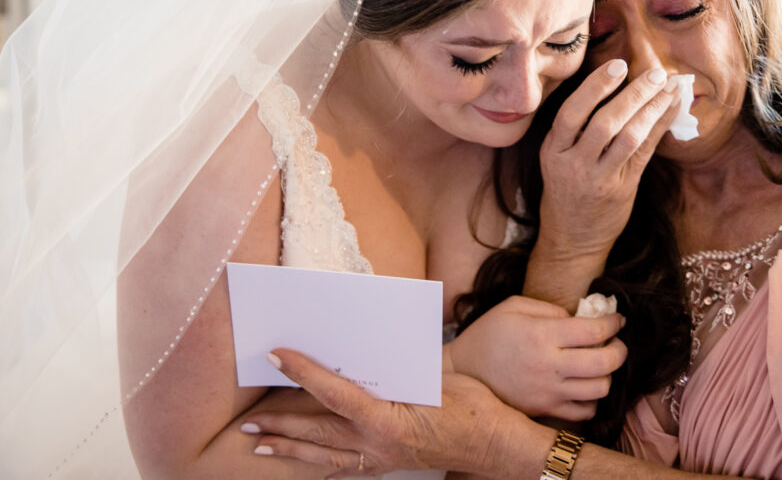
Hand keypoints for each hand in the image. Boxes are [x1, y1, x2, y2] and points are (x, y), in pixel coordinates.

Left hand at [242, 350, 533, 477]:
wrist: (497, 446)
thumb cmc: (475, 409)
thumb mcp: (439, 380)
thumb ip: (401, 370)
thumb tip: (371, 351)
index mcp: (388, 420)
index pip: (334, 394)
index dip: (303, 374)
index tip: (279, 356)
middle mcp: (377, 445)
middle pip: (317, 431)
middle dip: (279, 423)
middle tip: (248, 417)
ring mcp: (381, 459)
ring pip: (322, 455)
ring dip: (289, 448)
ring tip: (259, 443)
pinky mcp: (388, 465)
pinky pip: (344, 467)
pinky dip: (319, 464)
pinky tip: (306, 463)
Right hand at [448, 295, 626, 419]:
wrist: (463, 372)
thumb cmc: (489, 334)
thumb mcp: (513, 306)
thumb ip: (550, 308)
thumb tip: (580, 319)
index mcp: (542, 335)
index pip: (594, 331)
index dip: (614, 323)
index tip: (618, 319)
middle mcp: (549, 366)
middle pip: (605, 363)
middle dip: (620, 350)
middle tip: (615, 342)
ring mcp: (548, 392)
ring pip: (600, 389)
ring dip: (608, 374)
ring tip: (599, 363)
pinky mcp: (545, 410)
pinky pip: (585, 411)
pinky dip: (593, 398)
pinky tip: (584, 384)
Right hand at [537, 59, 678, 261]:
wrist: (572, 238)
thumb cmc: (567, 190)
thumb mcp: (556, 159)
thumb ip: (576, 130)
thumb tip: (614, 86)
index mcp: (552, 151)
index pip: (571, 113)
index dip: (595, 87)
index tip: (618, 65)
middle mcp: (573, 164)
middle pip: (604, 123)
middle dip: (632, 95)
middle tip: (654, 73)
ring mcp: (598, 179)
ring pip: (627, 138)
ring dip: (651, 110)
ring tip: (669, 88)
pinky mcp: (621, 191)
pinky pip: (643, 154)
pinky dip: (659, 128)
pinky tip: (670, 110)